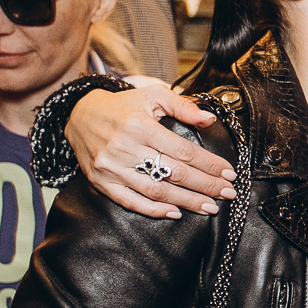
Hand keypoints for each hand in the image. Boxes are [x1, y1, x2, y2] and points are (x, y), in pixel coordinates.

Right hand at [68, 86, 236, 219]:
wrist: (79, 115)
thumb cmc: (121, 106)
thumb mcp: (152, 96)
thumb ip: (182, 106)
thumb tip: (209, 120)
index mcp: (140, 125)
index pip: (183, 150)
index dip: (209, 164)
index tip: (228, 173)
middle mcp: (125, 147)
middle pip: (174, 172)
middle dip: (205, 185)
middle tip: (227, 193)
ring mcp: (112, 167)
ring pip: (156, 190)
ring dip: (186, 201)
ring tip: (209, 207)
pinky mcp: (102, 182)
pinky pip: (131, 201)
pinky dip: (154, 210)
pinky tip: (175, 212)